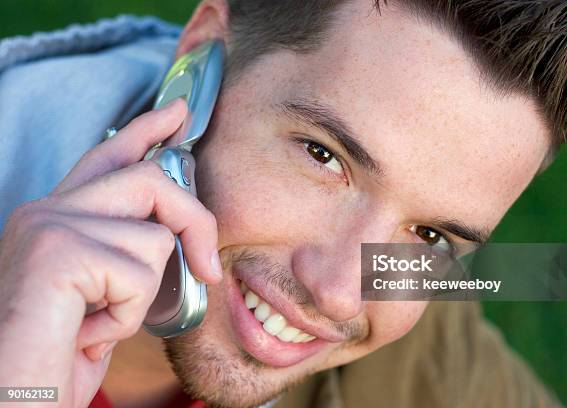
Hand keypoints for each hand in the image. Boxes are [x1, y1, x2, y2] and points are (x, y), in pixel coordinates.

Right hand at [0, 99, 221, 406]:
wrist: (15, 399)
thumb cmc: (57, 355)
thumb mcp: (104, 295)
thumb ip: (127, 253)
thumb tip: (175, 233)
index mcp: (57, 216)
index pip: (109, 156)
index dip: (148, 131)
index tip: (177, 112)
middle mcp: (47, 211)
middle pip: (151, 179)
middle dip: (194, 221)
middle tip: (207, 267)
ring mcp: (49, 227)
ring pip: (154, 236)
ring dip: (142, 296)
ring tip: (100, 322)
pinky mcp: (58, 253)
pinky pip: (140, 272)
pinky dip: (129, 315)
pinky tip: (89, 332)